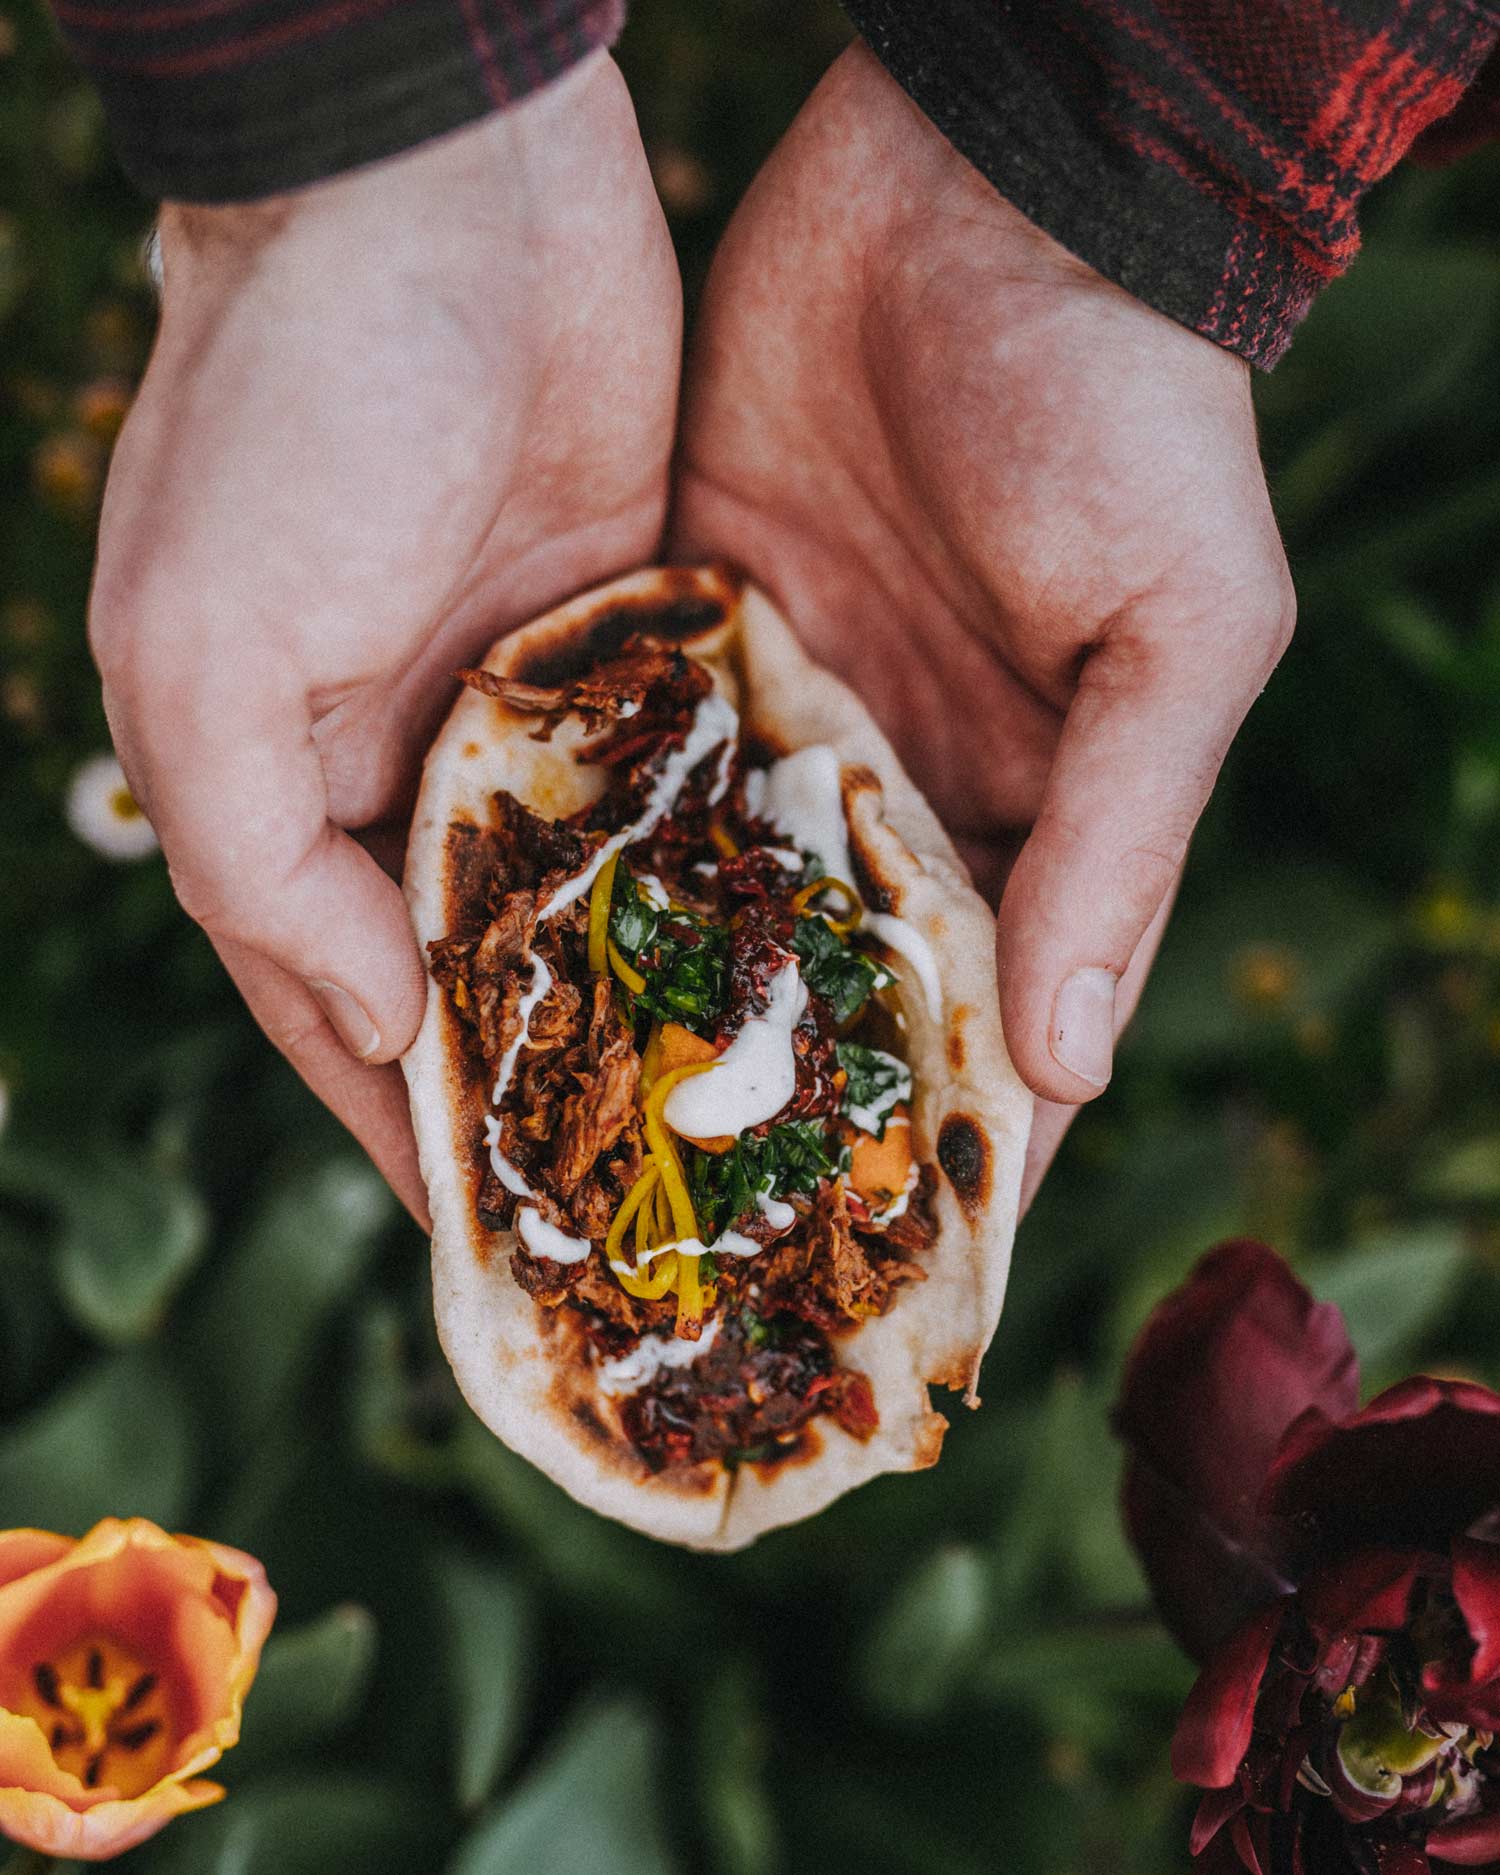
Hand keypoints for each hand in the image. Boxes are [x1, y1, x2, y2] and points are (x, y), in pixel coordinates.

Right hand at [90, 53, 680, 1222]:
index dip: (421, 1140)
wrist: (448, 185)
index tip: (510, 1264)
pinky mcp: (636, 639)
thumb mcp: (211, 648)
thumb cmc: (299, 404)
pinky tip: (792, 957)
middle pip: (486, 978)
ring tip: (747, 1123)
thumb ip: (263, 857)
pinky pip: (676, 791)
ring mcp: (528, 709)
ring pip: (593, 899)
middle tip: (661, 1225)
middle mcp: (406, 772)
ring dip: (651, 1002)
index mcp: (286, 796)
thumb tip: (374, 1022)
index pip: (353, 1018)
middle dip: (557, 1093)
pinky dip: (716, 874)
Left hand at [673, 45, 1294, 1205]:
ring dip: (651, 1001)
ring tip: (566, 1134)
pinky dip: (582, 851)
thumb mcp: (1178, 627)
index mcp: (1028, 814)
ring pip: (709, 893)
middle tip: (681, 1245)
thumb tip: (1071, 1064)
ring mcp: (781, 717)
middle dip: (766, 1105)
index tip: (880, 1280)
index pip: (991, 1019)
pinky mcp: (687, 631)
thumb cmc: (1128, 410)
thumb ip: (1121, 837)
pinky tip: (510, 947)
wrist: (977, 195)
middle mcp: (895, 789)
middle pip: (827, 986)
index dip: (946, 1148)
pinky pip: (628, 766)